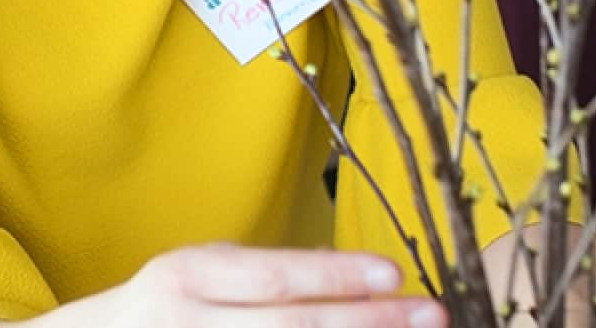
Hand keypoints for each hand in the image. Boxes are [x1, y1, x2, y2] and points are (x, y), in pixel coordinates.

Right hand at [0, 244, 446, 327]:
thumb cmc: (164, 307)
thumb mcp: (201, 273)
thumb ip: (264, 276)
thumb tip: (354, 277)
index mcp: (187, 277)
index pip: (274, 278)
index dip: (336, 278)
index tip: (397, 276)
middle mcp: (187, 325)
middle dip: (366, 323)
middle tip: (431, 314)